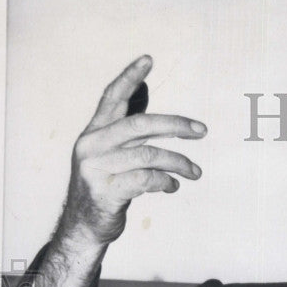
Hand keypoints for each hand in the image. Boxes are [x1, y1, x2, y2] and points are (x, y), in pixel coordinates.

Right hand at [59, 54, 205, 246]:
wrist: (84, 227)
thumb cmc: (106, 190)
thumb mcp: (111, 159)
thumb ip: (129, 140)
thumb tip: (162, 122)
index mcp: (93, 133)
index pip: (111, 97)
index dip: (129, 77)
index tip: (149, 59)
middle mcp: (92, 145)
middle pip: (140, 124)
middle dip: (175, 125)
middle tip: (202, 130)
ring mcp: (97, 168)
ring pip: (149, 154)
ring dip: (178, 162)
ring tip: (195, 172)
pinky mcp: (106, 191)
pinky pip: (146, 179)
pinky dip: (166, 181)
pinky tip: (173, 186)